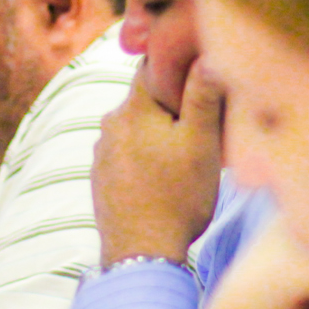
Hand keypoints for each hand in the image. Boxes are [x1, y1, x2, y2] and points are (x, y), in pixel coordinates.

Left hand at [92, 59, 223, 265]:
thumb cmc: (177, 198)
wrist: (141, 254)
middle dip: (172, 105)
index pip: (152, 66)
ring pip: (137, 128)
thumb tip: (206, 54)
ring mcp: (102, 153)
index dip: (178, 66)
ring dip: (159, 133)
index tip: (201, 77)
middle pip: (146, 99)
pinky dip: (146, 156)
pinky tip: (165, 177)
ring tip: (186, 155)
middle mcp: (109, 124)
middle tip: (204, 123)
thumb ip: (203, 96)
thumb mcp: (201, 144)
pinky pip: (128, 153)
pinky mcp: (101, 177)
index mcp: (133, 108)